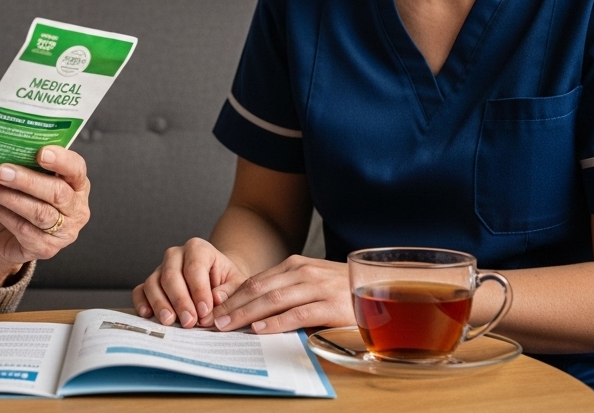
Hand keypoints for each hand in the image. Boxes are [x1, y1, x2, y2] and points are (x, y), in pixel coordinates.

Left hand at [0, 147, 90, 285]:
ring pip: (39, 213)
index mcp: (77, 185)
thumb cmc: (23, 199)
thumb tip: (7, 149)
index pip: (76, 169)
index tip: (40, 152)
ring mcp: (64, 232)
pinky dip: (2, 213)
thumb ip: (26, 164)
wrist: (7, 237)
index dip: (61, 160)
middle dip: (27, 180)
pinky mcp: (46, 248)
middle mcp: (76, 209)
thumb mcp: (29, 179)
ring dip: (10, 197)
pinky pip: (23, 229)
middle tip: (1, 170)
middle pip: (57, 192)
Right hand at [133, 238, 248, 327]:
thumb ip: (228, 291)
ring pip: (153, 283)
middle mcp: (176, 255)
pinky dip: (141, 302)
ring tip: (170, 321)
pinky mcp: (151, 283)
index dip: (199, 291)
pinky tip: (147, 314)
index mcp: (198, 248)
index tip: (205, 312)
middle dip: (180, 300)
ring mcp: (160, 268)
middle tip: (189, 322)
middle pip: (171, 275)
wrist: (217, 281)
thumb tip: (214, 300)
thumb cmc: (227, 283)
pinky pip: (140, 290)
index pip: (194, 268)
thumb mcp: (236, 284)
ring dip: (160, 304)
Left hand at [210, 255, 352, 333]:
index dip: (232, 296)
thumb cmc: (340, 289)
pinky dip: (276, 321)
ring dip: (246, 314)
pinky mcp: (330, 305)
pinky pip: (297, 314)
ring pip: (273, 299)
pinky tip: (260, 329)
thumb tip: (249, 307)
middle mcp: (303, 272)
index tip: (213, 309)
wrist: (381, 286)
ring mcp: (317, 287)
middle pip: (258, 289)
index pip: (255, 281)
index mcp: (295, 265)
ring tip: (228, 325)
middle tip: (213, 321)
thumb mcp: (309, 283)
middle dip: (232, 306)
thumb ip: (283, 290)